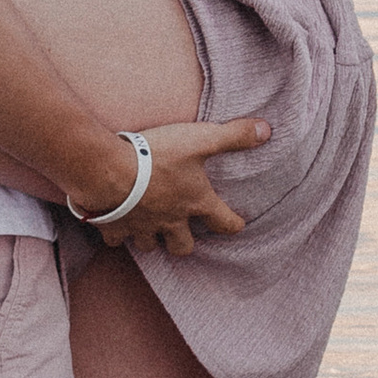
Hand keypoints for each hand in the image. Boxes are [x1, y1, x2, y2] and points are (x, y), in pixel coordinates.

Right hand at [82, 113, 268, 260]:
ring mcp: (142, 227)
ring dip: (151, 238)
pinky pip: (116, 239)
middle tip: (182, 232)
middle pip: (183, 247)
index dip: (233, 224)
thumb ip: (233, 136)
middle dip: (184, 242)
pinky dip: (117, 233)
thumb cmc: (158, 154)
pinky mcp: (115, 226)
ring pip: (150, 245)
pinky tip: (115, 224)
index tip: (237, 224)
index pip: (223, 222)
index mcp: (195, 202)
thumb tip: (266, 131)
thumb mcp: (200, 139)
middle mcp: (171, 220)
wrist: (110, 170)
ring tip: (150, 227)